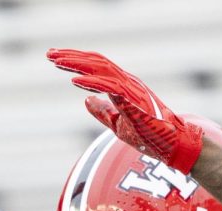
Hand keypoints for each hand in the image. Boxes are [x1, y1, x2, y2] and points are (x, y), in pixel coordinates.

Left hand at [47, 48, 202, 173]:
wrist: (172, 146)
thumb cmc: (149, 135)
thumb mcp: (118, 124)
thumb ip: (103, 112)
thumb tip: (86, 101)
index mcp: (123, 86)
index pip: (96, 68)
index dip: (76, 61)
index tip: (56, 59)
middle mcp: (127, 82)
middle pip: (95, 63)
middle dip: (72, 57)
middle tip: (49, 54)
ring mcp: (132, 90)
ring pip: (101, 70)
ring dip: (77, 65)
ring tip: (57, 62)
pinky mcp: (135, 102)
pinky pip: (111, 88)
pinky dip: (92, 83)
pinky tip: (75, 80)